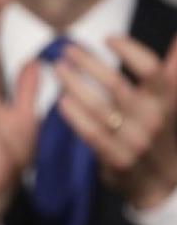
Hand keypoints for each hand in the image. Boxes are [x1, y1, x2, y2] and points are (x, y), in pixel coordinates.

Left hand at [54, 35, 176, 209]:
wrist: (161, 186)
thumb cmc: (161, 136)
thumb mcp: (173, 103)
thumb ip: (172, 72)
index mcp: (167, 102)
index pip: (150, 69)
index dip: (130, 50)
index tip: (109, 38)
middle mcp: (152, 119)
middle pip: (116, 83)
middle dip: (88, 62)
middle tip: (67, 48)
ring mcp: (134, 141)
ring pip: (98, 106)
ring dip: (74, 84)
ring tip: (58, 69)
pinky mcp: (117, 159)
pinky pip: (92, 133)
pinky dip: (75, 116)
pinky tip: (62, 101)